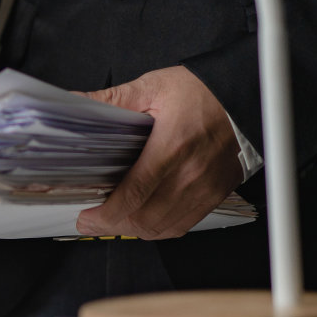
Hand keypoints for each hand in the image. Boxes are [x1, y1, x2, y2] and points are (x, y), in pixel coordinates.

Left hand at [75, 66, 241, 239]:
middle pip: (144, 219)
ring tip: (114, 219)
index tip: (85, 217)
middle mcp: (192, 173)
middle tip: (91, 220)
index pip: (133, 196)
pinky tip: (143, 218)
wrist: (244, 94)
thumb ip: (109, 102)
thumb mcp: (150, 87)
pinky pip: (184, 225)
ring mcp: (207, 187)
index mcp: (172, 147)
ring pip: (162, 227)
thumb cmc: (202, 90)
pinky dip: (159, 228)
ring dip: (133, 228)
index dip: (104, 215)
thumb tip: (72, 106)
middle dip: (111, 225)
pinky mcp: (217, 193)